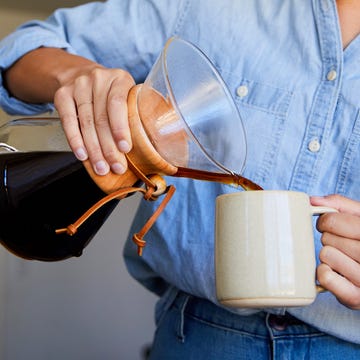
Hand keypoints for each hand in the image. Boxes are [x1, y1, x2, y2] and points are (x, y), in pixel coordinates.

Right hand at [54, 66, 134, 174]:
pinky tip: (83, 156)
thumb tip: (146, 148)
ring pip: (86, 123)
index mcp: (120, 78)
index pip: (118, 103)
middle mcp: (98, 78)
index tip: (125, 149)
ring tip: (101, 168)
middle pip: (102, 118)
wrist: (80, 74)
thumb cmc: (111, 94)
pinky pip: (68, 122)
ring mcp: (78, 85)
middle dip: (109, 148)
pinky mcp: (62, 95)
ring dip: (94, 150)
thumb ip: (134, 114)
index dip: (121, 128)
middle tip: (116, 167)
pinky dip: (75, 141)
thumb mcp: (127, 95)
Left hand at [311, 194, 359, 308]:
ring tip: (344, 259)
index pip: (334, 221)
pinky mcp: (355, 297)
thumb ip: (341, 205)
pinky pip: (324, 276)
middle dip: (330, 239)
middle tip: (343, 245)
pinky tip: (338, 273)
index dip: (326, 221)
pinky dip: (325, 273)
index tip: (331, 225)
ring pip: (326, 255)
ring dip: (329, 256)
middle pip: (327, 238)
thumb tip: (314, 200)